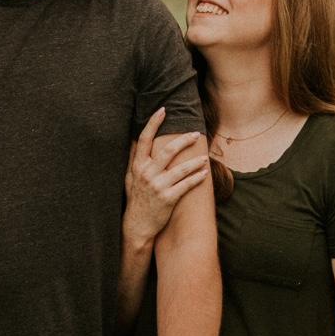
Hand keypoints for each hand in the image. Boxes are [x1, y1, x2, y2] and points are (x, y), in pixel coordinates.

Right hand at [122, 108, 209, 249]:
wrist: (137, 226)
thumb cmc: (135, 200)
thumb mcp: (129, 178)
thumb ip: (133, 159)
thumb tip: (135, 139)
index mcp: (138, 166)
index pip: (144, 139)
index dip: (153, 123)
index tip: (163, 110)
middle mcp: (147, 174)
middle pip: (167, 151)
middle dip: (183, 140)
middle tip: (195, 134)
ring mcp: (158, 186)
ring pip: (181, 169)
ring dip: (196, 162)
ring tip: (205, 158)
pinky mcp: (168, 199)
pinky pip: (186, 185)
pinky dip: (197, 178)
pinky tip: (205, 173)